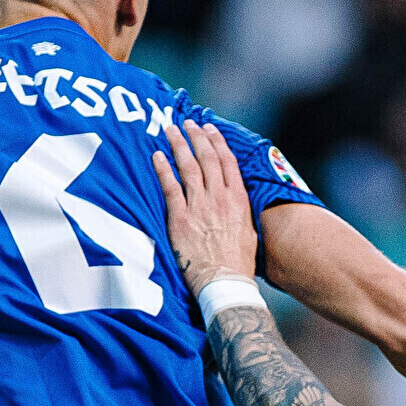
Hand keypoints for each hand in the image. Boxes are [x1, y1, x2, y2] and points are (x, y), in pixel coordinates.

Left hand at [151, 116, 259, 290]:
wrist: (226, 283)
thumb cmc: (238, 263)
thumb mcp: (248, 231)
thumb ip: (240, 210)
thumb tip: (233, 198)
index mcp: (238, 200)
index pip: (227, 162)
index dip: (217, 142)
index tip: (210, 129)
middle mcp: (220, 199)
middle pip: (207, 158)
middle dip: (197, 137)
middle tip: (188, 122)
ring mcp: (200, 207)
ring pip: (188, 167)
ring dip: (178, 145)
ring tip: (170, 130)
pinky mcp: (181, 219)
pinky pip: (170, 188)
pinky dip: (164, 169)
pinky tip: (157, 157)